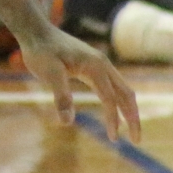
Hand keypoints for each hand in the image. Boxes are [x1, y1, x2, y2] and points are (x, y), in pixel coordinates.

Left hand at [16, 26, 141, 142]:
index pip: (110, 98)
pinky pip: (112, 85)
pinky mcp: (92, 65)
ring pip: (122, 89)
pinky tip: (114, 111)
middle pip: (126, 94)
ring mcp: (99, 63)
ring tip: (130, 129)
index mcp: (95, 67)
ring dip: (128, 109)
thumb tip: (67, 122)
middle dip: (133, 117)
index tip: (113, 139)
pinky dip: (118, 101)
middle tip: (137, 141)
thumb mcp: (48, 74)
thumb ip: (61, 96)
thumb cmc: (41, 51)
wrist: (36, 30)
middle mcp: (103, 64)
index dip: (113, 119)